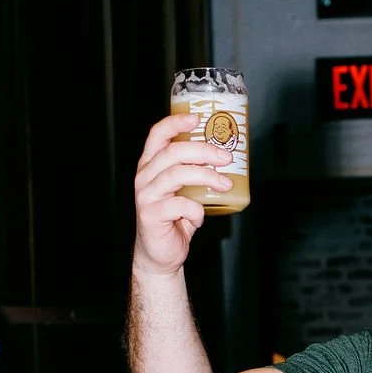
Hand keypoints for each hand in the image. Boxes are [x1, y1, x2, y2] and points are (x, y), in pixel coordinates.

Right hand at [132, 114, 234, 276]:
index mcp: (151, 166)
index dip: (176, 123)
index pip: (157, 135)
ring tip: (226, 183)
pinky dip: (196, 210)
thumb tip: (225, 159)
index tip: (197, 117)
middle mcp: (144, 176)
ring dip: (206, 177)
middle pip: (173, 152)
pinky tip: (200, 216)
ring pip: (177, 175)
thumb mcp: (185, 192)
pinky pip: (180, 205)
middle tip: (226, 157)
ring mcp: (146, 195)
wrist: (160, 255)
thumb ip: (195, 175)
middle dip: (203, 151)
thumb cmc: (175, 221)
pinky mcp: (151, 214)